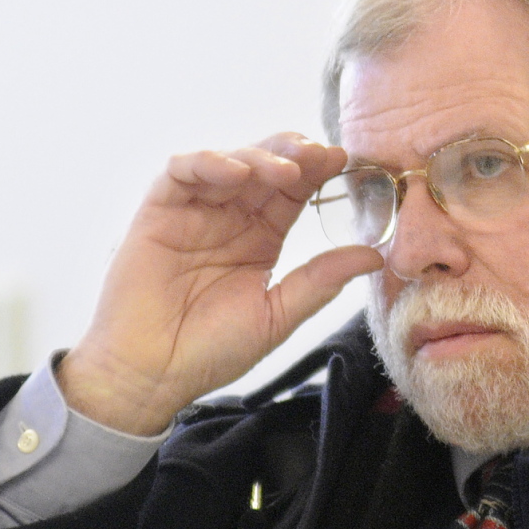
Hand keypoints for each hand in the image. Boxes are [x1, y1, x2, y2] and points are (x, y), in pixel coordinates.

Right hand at [57, 133, 382, 434]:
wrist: (153, 374)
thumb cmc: (212, 351)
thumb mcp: (278, 314)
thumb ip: (322, 280)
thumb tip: (375, 256)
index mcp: (261, 238)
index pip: (294, 192)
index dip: (319, 173)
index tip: (344, 162)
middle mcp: (231, 217)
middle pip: (266, 166)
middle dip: (295, 153)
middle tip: (321, 155)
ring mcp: (194, 210)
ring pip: (230, 161)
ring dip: (259, 156)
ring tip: (288, 171)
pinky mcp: (158, 211)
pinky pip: (181, 172)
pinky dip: (209, 163)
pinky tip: (236, 173)